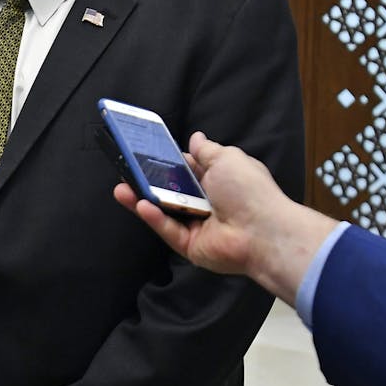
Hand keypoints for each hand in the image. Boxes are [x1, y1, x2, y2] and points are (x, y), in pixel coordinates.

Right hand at [113, 132, 336, 304]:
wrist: (263, 230)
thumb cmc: (250, 191)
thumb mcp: (227, 159)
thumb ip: (206, 150)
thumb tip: (196, 138)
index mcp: (217, 182)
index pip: (185, 170)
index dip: (166, 162)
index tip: (144, 152)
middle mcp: (206, 204)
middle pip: (170, 192)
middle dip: (148, 182)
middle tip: (125, 170)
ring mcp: (198, 227)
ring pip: (164, 212)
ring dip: (142, 200)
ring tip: (121, 188)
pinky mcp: (191, 247)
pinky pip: (168, 231)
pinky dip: (154, 218)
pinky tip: (140, 205)